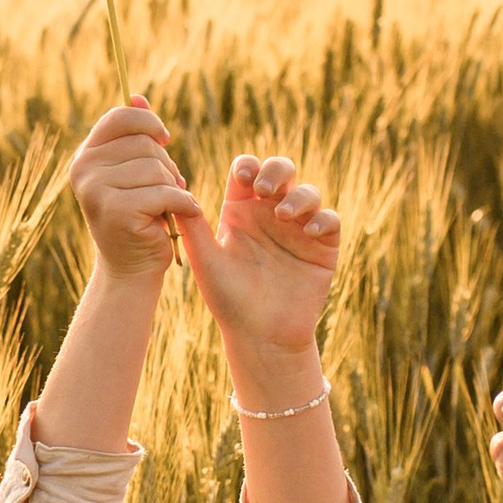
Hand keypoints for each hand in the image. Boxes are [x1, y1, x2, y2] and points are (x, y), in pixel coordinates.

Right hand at [69, 104, 204, 282]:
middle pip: (144, 143)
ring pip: (156, 168)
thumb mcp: (133, 172)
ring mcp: (96, 191)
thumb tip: (137, 96)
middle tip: (167, 188)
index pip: (119, 117)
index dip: (148, 122)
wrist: (131, 269)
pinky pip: (165, 192)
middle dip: (166, 164)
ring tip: (168, 205)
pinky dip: (182, 203)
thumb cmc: (138, 217)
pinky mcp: (117, 211)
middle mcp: (83, 170)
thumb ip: (134, 136)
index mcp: (86, 156)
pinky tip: (183, 213)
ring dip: (174, 186)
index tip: (165, 139)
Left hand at [181, 151, 339, 356]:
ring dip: (297, 196)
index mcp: (242, 211)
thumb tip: (173, 191)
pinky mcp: (322, 246)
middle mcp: (270, 214)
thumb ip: (192, 227)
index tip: (244, 178)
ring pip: (307, 192)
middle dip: (276, 170)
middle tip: (264, 188)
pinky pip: (330, 220)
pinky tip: (309, 230)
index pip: (247, 171)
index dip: (248, 166)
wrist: (260, 335)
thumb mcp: (206, 260)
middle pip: (281, 170)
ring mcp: (298, 229)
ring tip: (282, 215)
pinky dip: (323, 218)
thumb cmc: (227, 299)